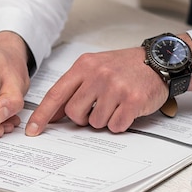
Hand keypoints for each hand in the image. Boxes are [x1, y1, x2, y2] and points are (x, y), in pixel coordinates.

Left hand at [25, 47, 168, 134]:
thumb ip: (74, 88)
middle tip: (97, 108)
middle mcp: (98, 74)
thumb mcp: (95, 68)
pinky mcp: (132, 100)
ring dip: (104, 119)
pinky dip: (119, 123)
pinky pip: (115, 126)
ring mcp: (115, 87)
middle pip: (74, 113)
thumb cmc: (125, 67)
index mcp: (84, 66)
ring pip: (95, 122)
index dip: (42, 114)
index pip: (56, 94)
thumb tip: (53, 114)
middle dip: (82, 117)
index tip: (33, 129)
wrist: (159, 61)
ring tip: (116, 104)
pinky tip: (126, 109)